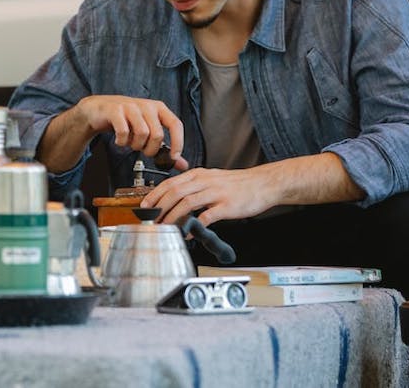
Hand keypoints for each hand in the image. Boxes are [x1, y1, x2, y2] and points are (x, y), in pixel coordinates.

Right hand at [77, 95, 187, 170]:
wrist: (99, 109)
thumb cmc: (126, 120)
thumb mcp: (148, 129)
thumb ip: (165, 148)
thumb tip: (182, 164)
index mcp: (158, 108)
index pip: (176, 124)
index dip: (178, 142)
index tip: (173, 157)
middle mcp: (146, 105)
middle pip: (158, 134)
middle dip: (151, 149)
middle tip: (144, 150)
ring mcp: (130, 106)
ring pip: (142, 133)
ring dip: (136, 145)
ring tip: (130, 143)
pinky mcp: (115, 110)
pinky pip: (123, 131)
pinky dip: (122, 141)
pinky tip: (120, 140)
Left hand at [139, 166, 276, 225]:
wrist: (263, 183)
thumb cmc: (238, 184)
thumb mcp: (212, 178)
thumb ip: (194, 186)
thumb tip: (175, 197)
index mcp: (199, 174)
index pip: (170, 183)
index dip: (155, 195)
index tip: (145, 206)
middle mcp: (205, 181)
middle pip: (175, 192)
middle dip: (159, 206)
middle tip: (151, 219)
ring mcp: (216, 193)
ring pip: (187, 202)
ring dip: (172, 216)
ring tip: (164, 226)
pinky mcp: (226, 206)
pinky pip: (206, 216)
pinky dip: (194, 225)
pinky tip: (187, 233)